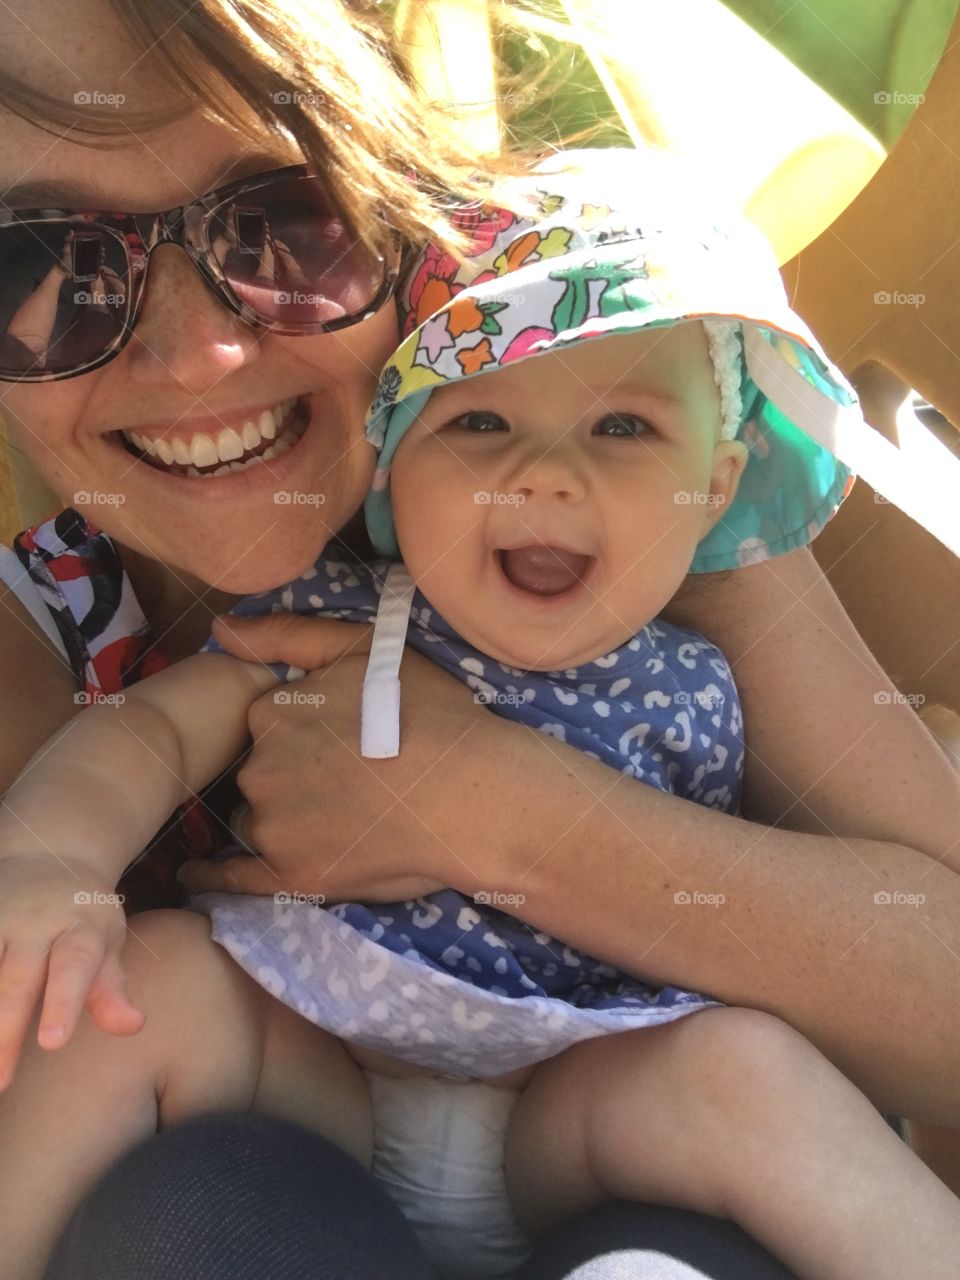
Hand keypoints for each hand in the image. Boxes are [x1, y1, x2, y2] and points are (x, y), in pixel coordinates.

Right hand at [0, 854, 143, 1089]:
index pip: (73, 966)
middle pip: (16, 977)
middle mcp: (33, 923)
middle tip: (2, 1079)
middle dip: (6, 1029)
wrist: (49, 856)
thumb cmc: (83, 917)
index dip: (63, 1002)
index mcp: (79, 927)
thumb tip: (134, 1026)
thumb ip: (111, 989)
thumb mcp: (106, 943)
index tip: (52, 1044)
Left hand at [177, 613, 505, 902]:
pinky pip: (232, 880)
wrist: (478, 793)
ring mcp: (274, 826)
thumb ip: (289, 633)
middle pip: (260, 771)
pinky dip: (213, 878)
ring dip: (283, 818)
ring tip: (347, 820)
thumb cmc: (433, 715)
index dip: (304, 731)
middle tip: (356, 779)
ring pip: (261, 819)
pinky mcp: (292, 876)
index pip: (267, 724)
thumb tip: (219, 629)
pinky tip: (199, 877)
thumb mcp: (367, 650)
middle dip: (292, 773)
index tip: (343, 740)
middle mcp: (260, 769)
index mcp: (271, 712)